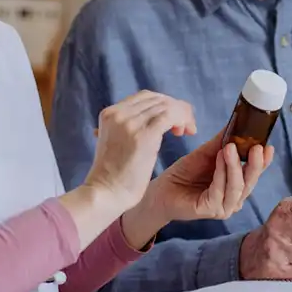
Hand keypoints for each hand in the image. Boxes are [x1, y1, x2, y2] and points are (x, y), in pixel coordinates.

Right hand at [82, 90, 196, 211]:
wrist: (105, 194)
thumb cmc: (112, 176)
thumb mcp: (115, 143)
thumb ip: (126, 128)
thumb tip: (147, 121)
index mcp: (110, 113)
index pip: (145, 97)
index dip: (165, 104)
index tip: (174, 122)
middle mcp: (119, 113)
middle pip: (158, 99)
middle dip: (176, 109)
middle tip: (185, 128)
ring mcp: (130, 122)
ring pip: (167, 105)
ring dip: (182, 115)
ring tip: (187, 131)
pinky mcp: (143, 135)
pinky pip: (171, 115)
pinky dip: (183, 119)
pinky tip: (186, 132)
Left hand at [145, 134, 274, 222]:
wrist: (163, 189)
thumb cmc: (186, 173)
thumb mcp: (207, 153)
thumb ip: (223, 142)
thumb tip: (237, 122)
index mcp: (238, 185)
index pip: (255, 173)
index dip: (264, 161)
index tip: (268, 146)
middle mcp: (235, 198)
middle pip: (250, 181)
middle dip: (254, 164)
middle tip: (255, 146)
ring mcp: (224, 207)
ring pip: (237, 187)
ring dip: (234, 166)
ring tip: (230, 147)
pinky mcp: (211, 210)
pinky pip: (220, 191)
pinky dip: (221, 173)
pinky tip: (219, 158)